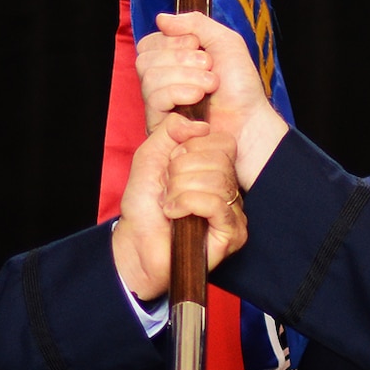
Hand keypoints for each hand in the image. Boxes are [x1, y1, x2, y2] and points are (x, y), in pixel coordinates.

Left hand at [110, 114, 248, 301]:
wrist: (135, 244)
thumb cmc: (144, 205)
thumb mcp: (150, 156)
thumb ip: (170, 131)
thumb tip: (200, 125)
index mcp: (215, 168)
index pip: (223, 142)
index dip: (191, 149)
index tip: (170, 166)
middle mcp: (230, 188)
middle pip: (219, 160)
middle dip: (181, 172)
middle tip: (167, 189)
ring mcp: (234, 211)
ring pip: (218, 181)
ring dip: (181, 190)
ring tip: (169, 204)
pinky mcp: (233, 233)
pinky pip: (216, 204)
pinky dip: (187, 204)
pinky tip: (175, 214)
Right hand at [135, 13, 289, 186]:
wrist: (250, 119)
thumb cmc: (240, 85)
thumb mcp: (224, 41)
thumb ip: (195, 23)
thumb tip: (161, 18)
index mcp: (171, 61)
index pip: (149, 43)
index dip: (173, 41)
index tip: (199, 47)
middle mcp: (161, 81)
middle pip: (145, 59)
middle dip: (181, 59)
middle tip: (209, 67)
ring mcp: (158, 105)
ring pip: (148, 78)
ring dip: (184, 76)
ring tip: (210, 85)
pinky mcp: (159, 125)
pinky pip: (153, 99)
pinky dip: (177, 92)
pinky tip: (198, 97)